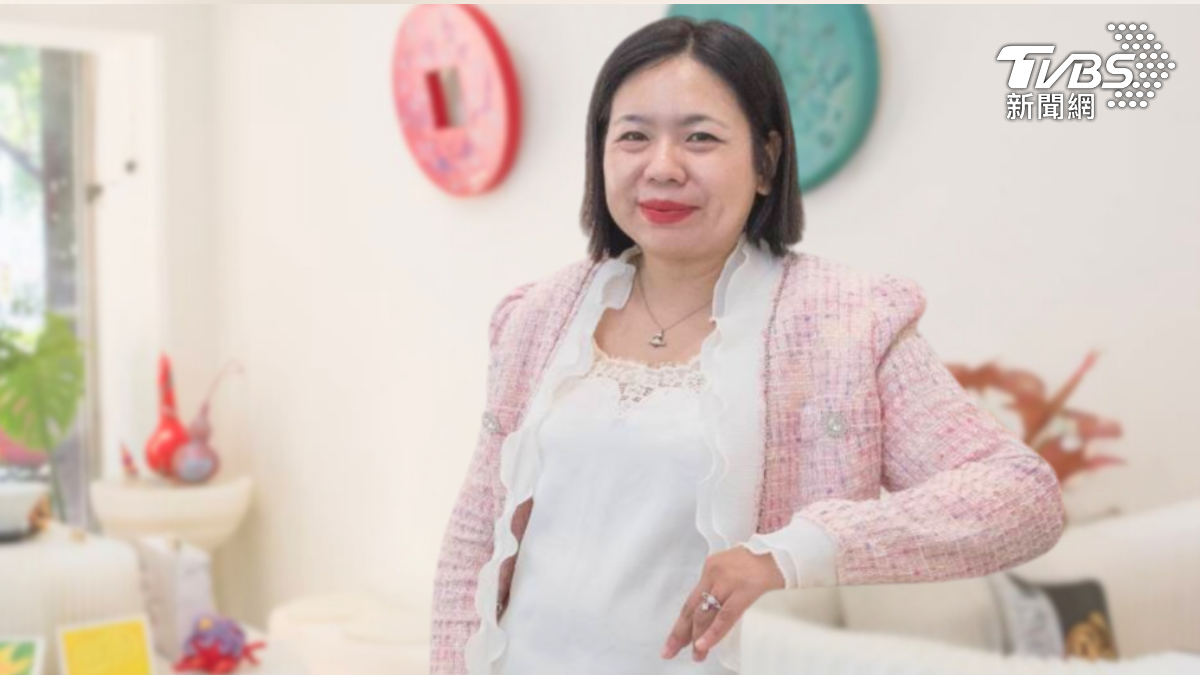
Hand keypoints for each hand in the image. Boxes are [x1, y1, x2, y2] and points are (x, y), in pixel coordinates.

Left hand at [661, 545, 785, 661]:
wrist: (784, 553)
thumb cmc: (762, 562)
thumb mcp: (733, 569)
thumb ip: (720, 586)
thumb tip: (712, 611)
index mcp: (710, 567)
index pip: (692, 600)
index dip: (682, 622)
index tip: (675, 639)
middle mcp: (713, 573)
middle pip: (692, 608)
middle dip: (680, 633)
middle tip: (670, 651)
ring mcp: (727, 581)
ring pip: (705, 614)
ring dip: (697, 638)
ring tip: (696, 655)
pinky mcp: (743, 590)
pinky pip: (724, 616)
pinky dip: (712, 633)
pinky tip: (703, 645)